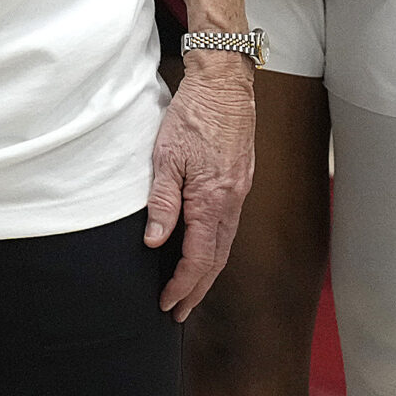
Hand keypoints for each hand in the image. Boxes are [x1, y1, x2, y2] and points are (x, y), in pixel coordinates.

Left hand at [146, 54, 254, 318]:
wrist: (224, 84)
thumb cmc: (193, 114)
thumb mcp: (166, 156)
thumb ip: (163, 201)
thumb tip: (156, 242)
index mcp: (213, 200)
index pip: (199, 258)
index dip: (183, 285)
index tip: (167, 303)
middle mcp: (232, 202)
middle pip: (217, 260)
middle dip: (197, 289)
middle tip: (177, 311)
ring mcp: (239, 193)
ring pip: (225, 245)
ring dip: (207, 272)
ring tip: (188, 291)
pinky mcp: (240, 182)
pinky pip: (229, 227)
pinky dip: (216, 248)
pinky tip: (203, 251)